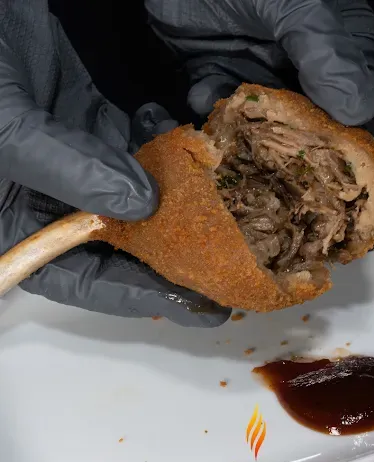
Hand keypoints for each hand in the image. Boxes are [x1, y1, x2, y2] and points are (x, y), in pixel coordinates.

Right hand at [0, 2, 230, 326]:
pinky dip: (174, 154)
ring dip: (182, 211)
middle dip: (170, 262)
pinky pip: (148, 148)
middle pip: (120, 246)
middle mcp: (59, 194)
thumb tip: (140, 207)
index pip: (78, 276)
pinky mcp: (106, 120)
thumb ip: (67, 167)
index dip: (132, 296)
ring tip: (231, 231)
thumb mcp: (9, 121)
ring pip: (140, 200)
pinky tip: (205, 160)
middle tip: (224, 279)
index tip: (187, 308)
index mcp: (21, 213)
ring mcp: (87, 156)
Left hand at [145, 0, 373, 144]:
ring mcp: (262, 77)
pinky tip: (199, 90)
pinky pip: (220, 109)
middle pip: (309, 133)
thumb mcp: (300, 5)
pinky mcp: (222, 76)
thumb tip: (360, 111)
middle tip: (269, 166)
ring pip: (260, 128)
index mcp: (343, 54)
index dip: (352, 151)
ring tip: (226, 123)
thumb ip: (328, 54)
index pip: (361, 115)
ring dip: (241, 130)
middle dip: (290, 153)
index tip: (331, 176)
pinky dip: (209, 105)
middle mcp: (304, 73)